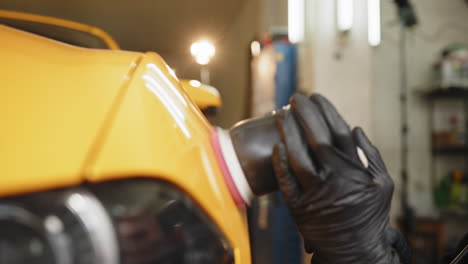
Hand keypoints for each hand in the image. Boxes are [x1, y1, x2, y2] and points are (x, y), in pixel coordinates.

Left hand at [272, 94, 399, 262]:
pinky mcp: (298, 207)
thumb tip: (356, 128)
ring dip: (287, 132)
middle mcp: (334, 179)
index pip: (338, 131)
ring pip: (297, 156)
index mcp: (354, 170)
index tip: (316, 97)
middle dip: (304, 113)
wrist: (355, 250)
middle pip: (315, 138)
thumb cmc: (370, 215)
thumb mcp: (384, 184)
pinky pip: (285, 181)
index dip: (325, 111)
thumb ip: (372, 155)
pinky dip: (280, 162)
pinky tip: (275, 144)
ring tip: (280, 114)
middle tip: (295, 97)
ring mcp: (314, 193)